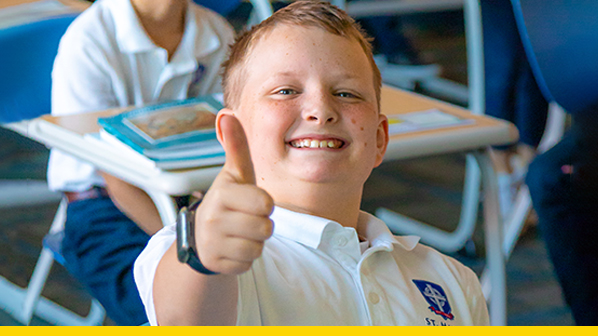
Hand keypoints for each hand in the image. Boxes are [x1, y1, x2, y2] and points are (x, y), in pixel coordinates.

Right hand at [193, 113, 273, 273]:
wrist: (201, 237)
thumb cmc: (228, 201)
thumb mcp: (234, 174)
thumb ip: (236, 146)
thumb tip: (227, 114)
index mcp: (222, 194)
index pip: (266, 203)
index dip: (265, 204)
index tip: (252, 201)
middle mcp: (214, 218)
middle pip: (265, 227)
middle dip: (262, 224)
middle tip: (246, 218)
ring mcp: (214, 243)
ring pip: (258, 247)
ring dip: (255, 241)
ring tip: (240, 232)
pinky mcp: (217, 265)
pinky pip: (249, 263)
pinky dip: (245, 257)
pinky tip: (233, 248)